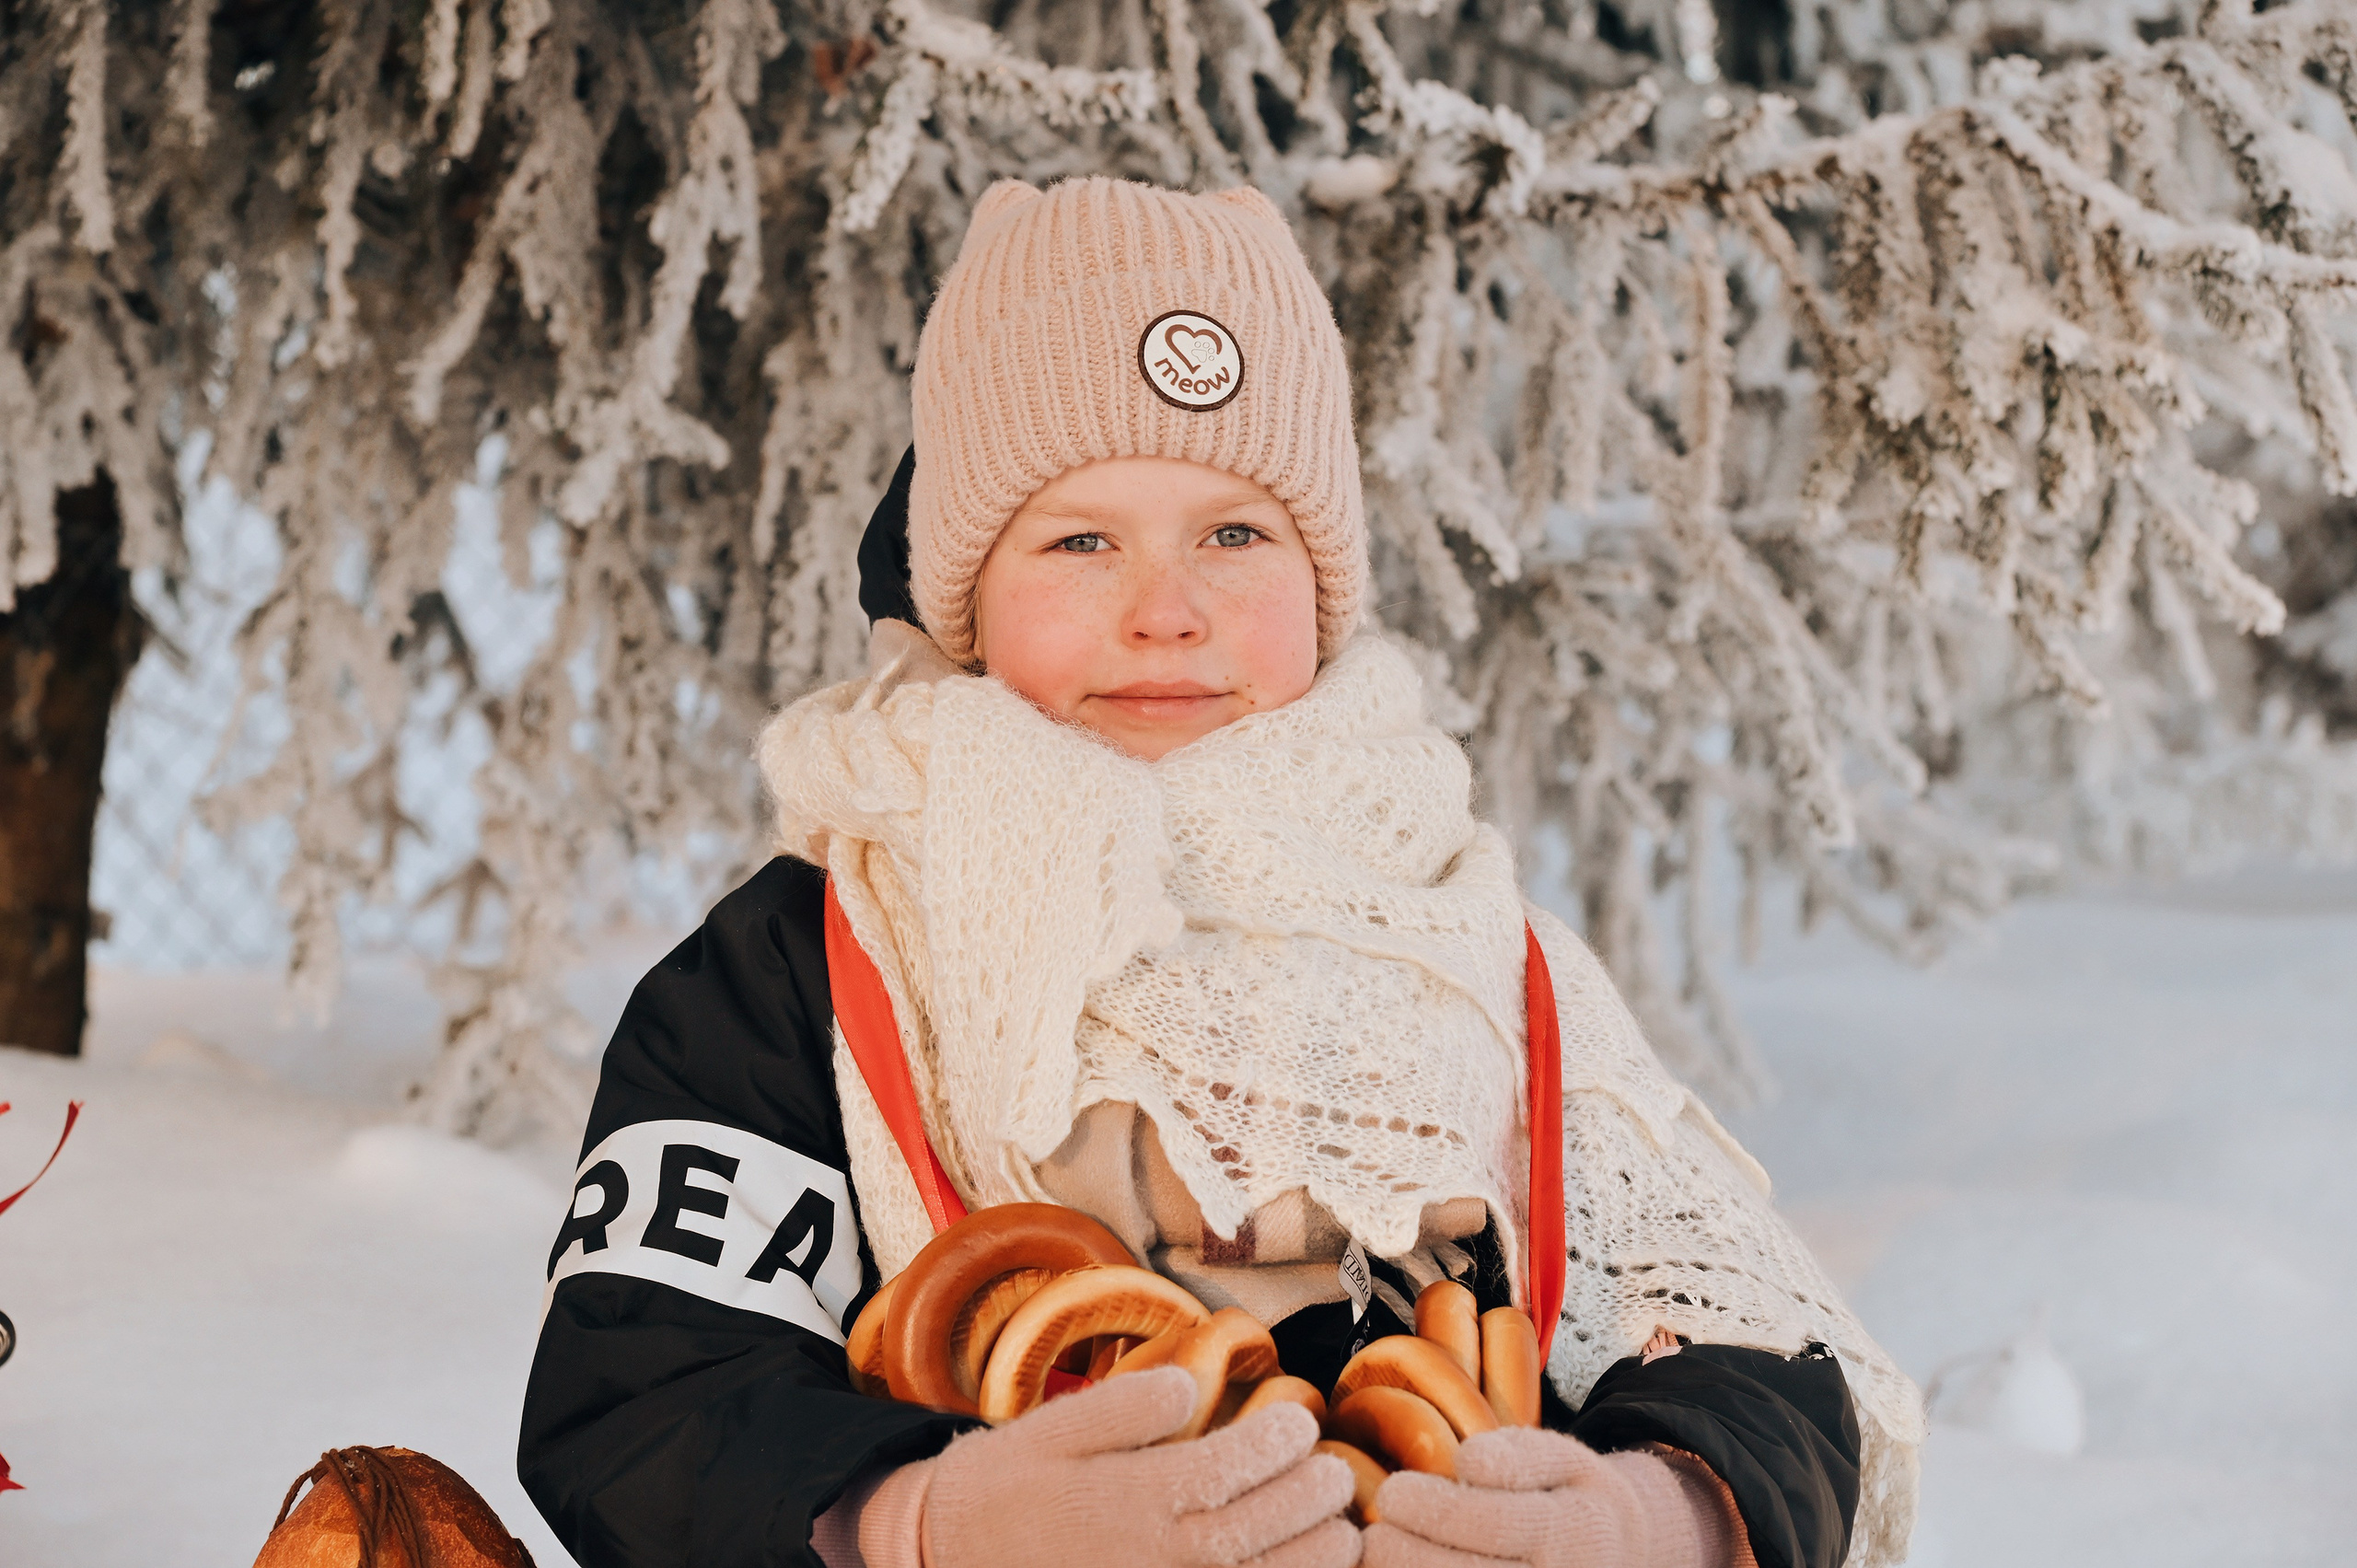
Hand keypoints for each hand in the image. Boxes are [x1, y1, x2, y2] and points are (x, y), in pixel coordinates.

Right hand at [922, 1364, 1361, 1567]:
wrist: (950, 1561)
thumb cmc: (1004, 1491)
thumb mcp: (1050, 1429)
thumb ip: (1126, 1405)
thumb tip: (1191, 1387)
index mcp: (1135, 1497)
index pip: (1237, 1466)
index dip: (1283, 1441)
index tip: (1298, 1422)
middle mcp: (1161, 1557)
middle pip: (1272, 1528)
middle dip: (1318, 1493)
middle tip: (1332, 1469)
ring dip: (1320, 1554)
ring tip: (1335, 1526)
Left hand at [1361, 1428, 1743, 1567]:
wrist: (1619, 1560)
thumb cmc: (1573, 1501)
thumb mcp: (1564, 1460)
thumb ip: (1518, 1454)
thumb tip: (1467, 1462)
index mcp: (1576, 1532)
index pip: (1487, 1521)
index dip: (1427, 1506)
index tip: (1391, 1491)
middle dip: (1401, 1551)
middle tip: (1375, 1533)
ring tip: (1385, 1554)